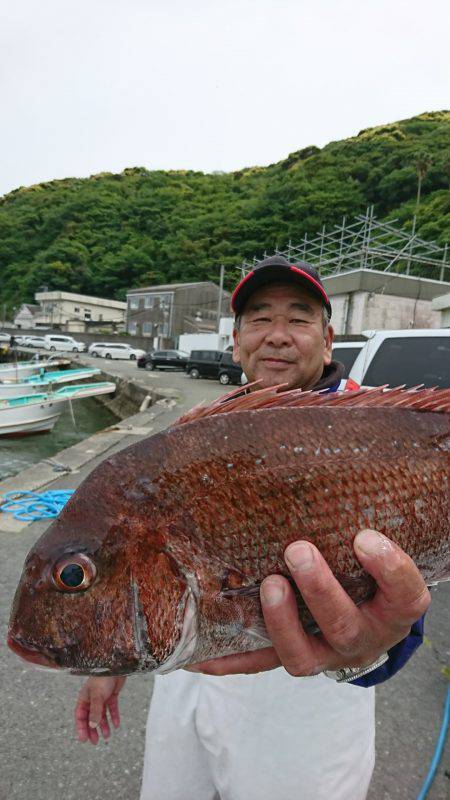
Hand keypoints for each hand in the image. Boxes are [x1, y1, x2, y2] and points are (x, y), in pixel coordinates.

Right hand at [75, 676, 125, 743]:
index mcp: (84, 698)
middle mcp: (92, 699)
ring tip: (107, 736)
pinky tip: (116, 725)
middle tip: (95, 741)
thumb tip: (92, 726)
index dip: (81, 728)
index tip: (84, 739)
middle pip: (91, 718)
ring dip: (104, 725)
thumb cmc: (102, 678)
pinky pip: (112, 709)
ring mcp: (102, 697)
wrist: (116, 666)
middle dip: (92, 730)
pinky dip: (113, 717)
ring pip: (101, 715)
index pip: (80, 716)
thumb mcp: (97, 696)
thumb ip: (95, 711)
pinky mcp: (111, 695)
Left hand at [188, 529, 429, 676]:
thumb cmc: (369, 567)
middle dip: (319, 590)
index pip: (406, 595)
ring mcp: (325, 654)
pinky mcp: (294, 657)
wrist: (368, 616)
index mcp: (393, 608)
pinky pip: (260, 664)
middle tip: (297, 550)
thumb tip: (322, 444)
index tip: (365, 537)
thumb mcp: (377, 545)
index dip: (390, 570)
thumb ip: (360, 515)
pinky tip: (202, 654)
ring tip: (268, 585)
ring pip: (303, 657)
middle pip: (345, 625)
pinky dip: (232, 660)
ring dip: (280, 622)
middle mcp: (363, 636)